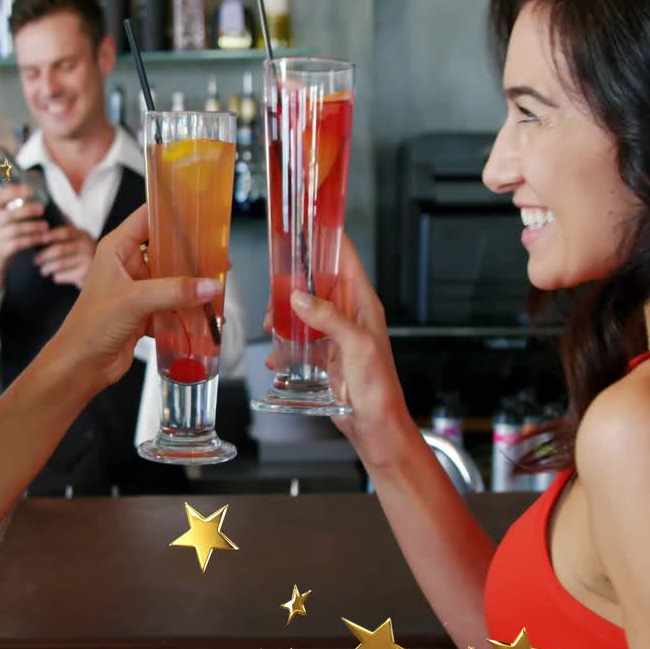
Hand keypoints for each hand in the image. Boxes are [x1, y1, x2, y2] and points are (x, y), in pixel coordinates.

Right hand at [0, 185, 49, 296]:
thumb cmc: (2, 233)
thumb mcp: (2, 218)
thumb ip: (14, 206)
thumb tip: (37, 193)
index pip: (0, 195)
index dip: (16, 191)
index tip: (32, 190)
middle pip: (10, 214)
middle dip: (28, 210)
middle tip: (42, 208)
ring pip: (15, 230)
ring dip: (33, 227)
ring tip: (45, 226)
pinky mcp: (0, 250)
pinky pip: (18, 244)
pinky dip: (32, 240)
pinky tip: (42, 238)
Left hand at [34, 225, 96, 286]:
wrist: (100, 274)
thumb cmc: (81, 256)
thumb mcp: (77, 240)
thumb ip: (65, 231)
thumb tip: (45, 217)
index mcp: (82, 234)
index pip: (64, 231)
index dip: (49, 235)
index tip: (36, 239)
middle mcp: (86, 245)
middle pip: (60, 249)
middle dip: (44, 255)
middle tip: (35, 260)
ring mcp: (87, 260)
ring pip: (60, 264)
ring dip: (47, 267)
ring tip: (43, 270)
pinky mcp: (85, 274)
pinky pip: (64, 276)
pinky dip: (57, 277)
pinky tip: (55, 277)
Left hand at [45, 205, 222, 392]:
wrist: (80, 366)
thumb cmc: (91, 326)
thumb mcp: (134, 300)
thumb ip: (175, 291)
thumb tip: (210, 285)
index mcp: (117, 249)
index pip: (148, 217)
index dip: (172, 212)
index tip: (200, 209)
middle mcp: (128, 265)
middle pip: (167, 250)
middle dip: (192, 256)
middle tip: (219, 257)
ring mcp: (137, 290)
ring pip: (173, 280)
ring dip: (192, 286)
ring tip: (218, 288)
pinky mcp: (145, 313)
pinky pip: (173, 305)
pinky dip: (187, 311)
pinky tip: (205, 315)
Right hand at [285, 237, 414, 467]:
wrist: (375, 426)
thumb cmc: (378, 387)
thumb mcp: (356, 346)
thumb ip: (328, 318)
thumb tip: (298, 296)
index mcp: (362, 303)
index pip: (344, 257)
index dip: (327, 237)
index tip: (306, 222)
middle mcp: (348, 314)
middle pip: (315, 282)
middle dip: (291, 283)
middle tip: (274, 293)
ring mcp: (334, 334)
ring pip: (302, 310)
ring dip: (283, 316)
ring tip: (271, 329)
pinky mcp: (324, 355)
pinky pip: (298, 340)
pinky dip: (284, 346)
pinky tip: (276, 357)